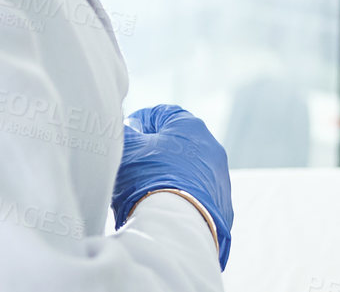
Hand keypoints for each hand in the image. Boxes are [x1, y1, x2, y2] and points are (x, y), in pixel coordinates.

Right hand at [112, 104, 233, 269]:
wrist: (176, 225)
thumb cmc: (149, 178)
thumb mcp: (126, 147)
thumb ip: (121, 132)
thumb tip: (118, 128)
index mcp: (190, 126)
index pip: (160, 115)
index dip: (139, 124)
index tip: (126, 139)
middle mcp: (211, 147)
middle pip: (175, 145)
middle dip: (153, 155)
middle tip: (130, 170)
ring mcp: (219, 177)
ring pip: (186, 172)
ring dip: (167, 179)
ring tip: (144, 196)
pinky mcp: (221, 205)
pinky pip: (195, 198)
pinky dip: (180, 201)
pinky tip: (163, 211)